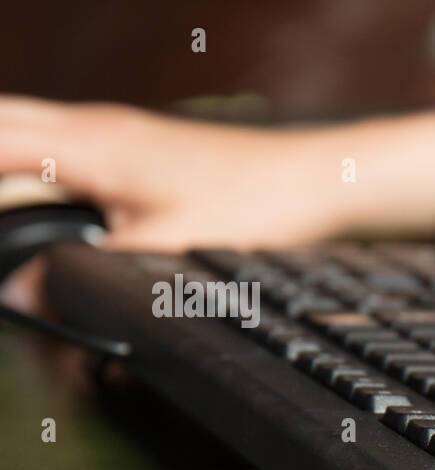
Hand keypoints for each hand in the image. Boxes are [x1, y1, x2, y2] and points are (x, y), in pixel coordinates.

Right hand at [0, 96, 434, 250]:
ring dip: (7, 167)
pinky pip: (61, 146)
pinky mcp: (137, 148)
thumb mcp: (165, 252)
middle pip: (1, 124)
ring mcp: (115, 132)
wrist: (318, 180)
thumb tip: (29, 295)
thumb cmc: (257, 204)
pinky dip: (37, 169)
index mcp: (91, 145)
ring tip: (8, 223)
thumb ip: (89, 274)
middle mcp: (95, 126)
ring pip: (27, 131)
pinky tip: (44, 204)